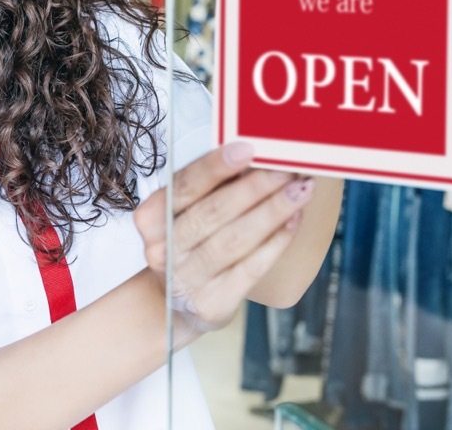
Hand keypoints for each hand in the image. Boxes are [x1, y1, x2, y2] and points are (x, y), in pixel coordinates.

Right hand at [133, 142, 314, 332]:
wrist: (177, 301)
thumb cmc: (187, 242)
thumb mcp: (186, 211)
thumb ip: (211, 185)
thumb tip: (255, 156)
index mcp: (151, 218)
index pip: (184, 186)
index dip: (216, 166)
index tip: (248, 149)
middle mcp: (163, 250)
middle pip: (213, 212)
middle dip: (255, 187)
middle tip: (287, 169)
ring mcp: (185, 279)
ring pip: (234, 239)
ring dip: (272, 211)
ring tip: (300, 190)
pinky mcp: (211, 303)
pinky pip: (250, 268)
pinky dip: (275, 242)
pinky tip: (293, 221)